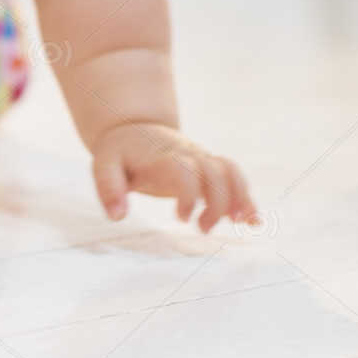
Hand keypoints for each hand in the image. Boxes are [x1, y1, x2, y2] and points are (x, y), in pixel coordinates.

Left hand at [92, 121, 258, 232]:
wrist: (135, 127)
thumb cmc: (119, 151)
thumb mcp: (103, 164)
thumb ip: (109, 188)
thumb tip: (118, 216)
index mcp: (163, 155)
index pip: (185, 170)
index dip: (189, 193)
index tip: (182, 218)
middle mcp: (188, 154)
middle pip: (215, 172)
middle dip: (217, 202)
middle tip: (202, 229)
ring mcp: (201, 159)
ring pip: (231, 172)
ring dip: (240, 197)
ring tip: (244, 223)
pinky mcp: (208, 167)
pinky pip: (234, 177)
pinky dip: (246, 197)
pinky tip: (253, 220)